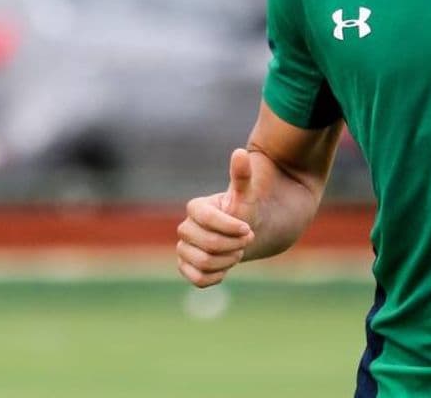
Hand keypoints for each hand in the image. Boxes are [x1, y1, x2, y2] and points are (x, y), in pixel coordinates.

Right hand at [176, 148, 256, 287]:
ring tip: (237, 252)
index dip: (231, 227)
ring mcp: (183, 249)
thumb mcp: (247, 194)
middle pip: (208, 244)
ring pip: (204, 263)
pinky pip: (198, 279)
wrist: (242, 235)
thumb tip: (241, 152)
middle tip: (246, 241)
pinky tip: (226, 265)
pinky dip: (217, 276)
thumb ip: (242, 175)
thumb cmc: (244, 211)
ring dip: (227, 260)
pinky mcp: (185, 267)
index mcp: (195, 207)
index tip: (247, 228)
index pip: (208, 219)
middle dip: (233, 245)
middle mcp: (184, 228)